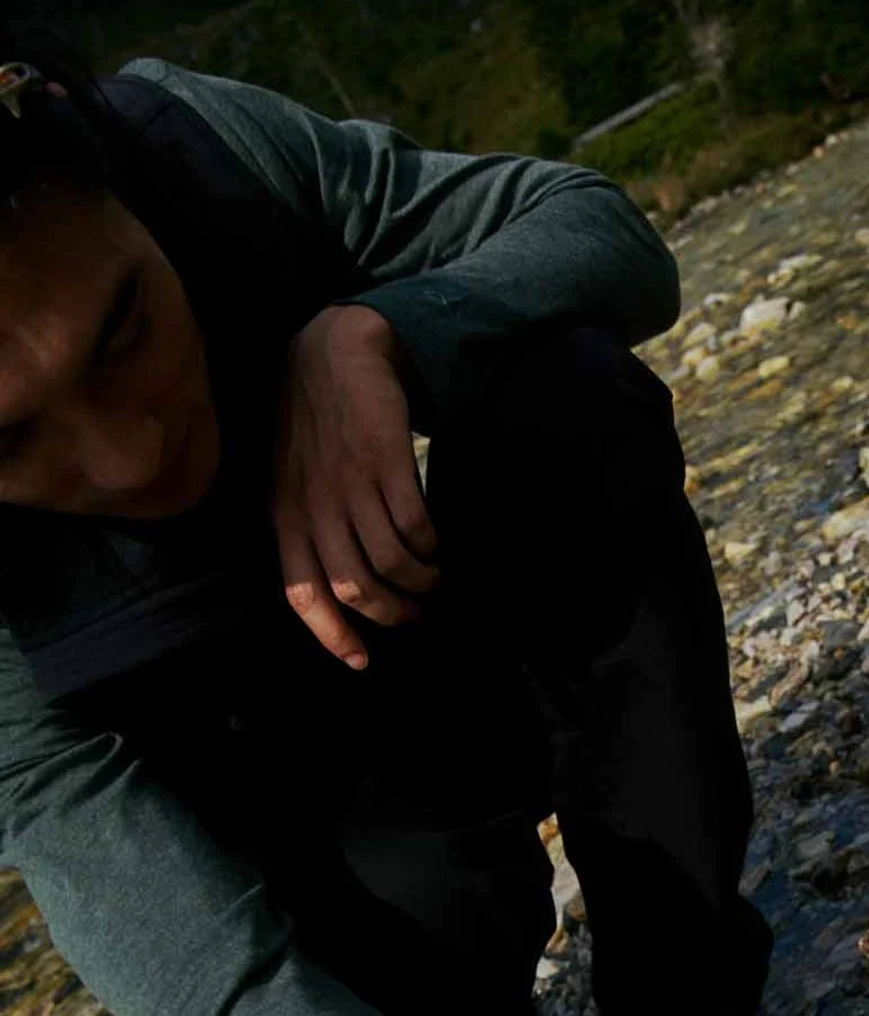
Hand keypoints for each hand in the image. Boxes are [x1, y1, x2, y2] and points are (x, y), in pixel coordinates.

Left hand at [273, 304, 438, 667]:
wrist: (333, 353)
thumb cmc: (313, 424)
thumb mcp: (290, 479)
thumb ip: (306, 528)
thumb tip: (337, 589)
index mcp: (285, 516)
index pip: (303, 593)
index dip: (333, 635)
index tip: (363, 662)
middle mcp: (314, 507)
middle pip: (355, 587)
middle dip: (390, 612)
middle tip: (414, 614)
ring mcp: (351, 485)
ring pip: (389, 562)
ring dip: (418, 582)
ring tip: (432, 580)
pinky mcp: (387, 462)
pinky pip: (415, 525)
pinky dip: (430, 545)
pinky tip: (436, 544)